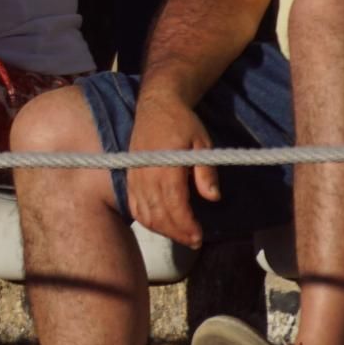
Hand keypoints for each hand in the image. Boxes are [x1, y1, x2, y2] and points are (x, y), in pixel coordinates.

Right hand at [125, 90, 218, 247]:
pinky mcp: (130, 176)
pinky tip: (160, 225)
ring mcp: (135, 175)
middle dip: (176, 231)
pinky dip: (145, 219)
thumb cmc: (182, 123)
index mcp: (165, 165)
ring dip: (162, 229)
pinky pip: (134, 205)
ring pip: (144, 212)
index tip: (198, 236)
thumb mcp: (202, 142)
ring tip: (181, 235)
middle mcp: (146, 173)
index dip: (185, 224)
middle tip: (194, 240)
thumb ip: (206, 170)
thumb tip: (213, 197)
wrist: (156, 105)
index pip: (173, 203)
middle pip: (158, 212)